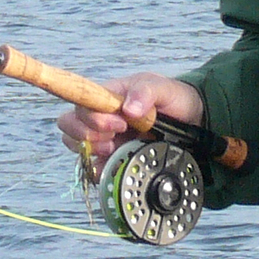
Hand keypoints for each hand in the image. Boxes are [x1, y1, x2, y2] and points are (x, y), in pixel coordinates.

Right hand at [55, 72, 202, 165]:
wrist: (189, 120)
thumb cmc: (172, 98)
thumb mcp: (163, 88)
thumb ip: (145, 92)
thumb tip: (128, 109)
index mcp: (108, 96)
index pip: (81, 104)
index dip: (93, 117)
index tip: (120, 124)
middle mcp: (100, 116)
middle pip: (69, 124)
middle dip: (88, 135)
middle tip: (115, 138)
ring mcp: (105, 137)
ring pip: (76, 145)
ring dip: (92, 150)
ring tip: (115, 150)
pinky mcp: (112, 156)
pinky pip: (92, 166)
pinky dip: (99, 170)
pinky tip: (116, 166)